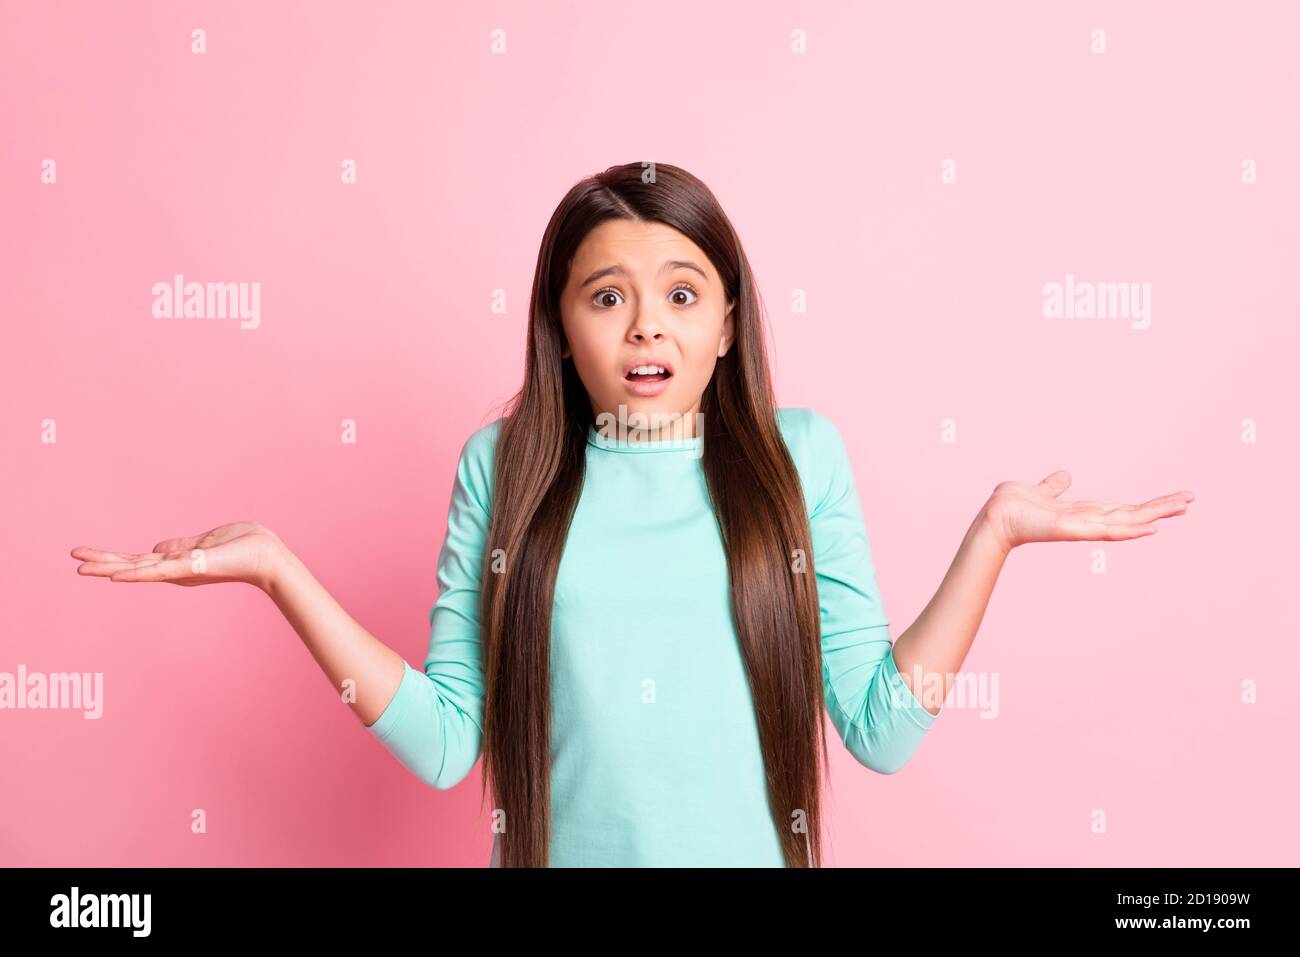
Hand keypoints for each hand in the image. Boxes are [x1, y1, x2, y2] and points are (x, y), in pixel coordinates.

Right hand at [71, 521, 285, 591]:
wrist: (267, 556)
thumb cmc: (243, 547)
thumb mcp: (205, 542)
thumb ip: (180, 547)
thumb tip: (156, 548)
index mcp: (177, 561)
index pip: (139, 559)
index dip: (113, 557)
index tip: (86, 555)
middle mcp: (176, 569)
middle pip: (132, 565)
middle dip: (102, 561)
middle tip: (73, 559)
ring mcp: (182, 571)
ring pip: (139, 570)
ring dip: (110, 567)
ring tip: (82, 568)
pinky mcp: (191, 569)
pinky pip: (159, 572)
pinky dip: (136, 574)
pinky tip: (114, 576)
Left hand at [983, 471, 1193, 551]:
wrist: (994, 517)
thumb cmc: (1013, 507)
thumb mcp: (1039, 491)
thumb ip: (1053, 487)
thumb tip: (1064, 477)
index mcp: (1083, 512)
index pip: (1122, 508)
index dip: (1147, 504)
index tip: (1173, 499)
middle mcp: (1087, 521)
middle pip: (1132, 514)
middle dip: (1161, 507)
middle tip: (1191, 500)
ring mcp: (1082, 527)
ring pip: (1126, 521)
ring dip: (1154, 515)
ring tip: (1182, 507)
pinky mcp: (1072, 529)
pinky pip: (1105, 531)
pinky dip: (1129, 530)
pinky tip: (1150, 528)